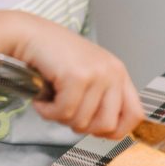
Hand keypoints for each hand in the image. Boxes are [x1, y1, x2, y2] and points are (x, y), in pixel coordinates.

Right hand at [10, 14, 144, 138]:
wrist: (29, 34)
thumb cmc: (53, 56)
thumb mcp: (88, 75)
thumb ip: (101, 98)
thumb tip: (106, 131)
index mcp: (118, 73)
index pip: (135, 114)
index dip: (116, 130)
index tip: (96, 130)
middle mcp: (112, 72)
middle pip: (107, 125)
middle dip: (81, 127)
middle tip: (65, 112)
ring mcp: (97, 74)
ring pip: (82, 122)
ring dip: (60, 117)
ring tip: (51, 99)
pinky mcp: (77, 76)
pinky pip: (64, 112)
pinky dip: (48, 111)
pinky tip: (43, 99)